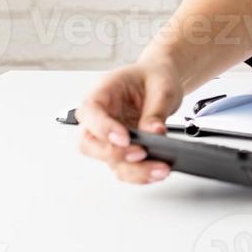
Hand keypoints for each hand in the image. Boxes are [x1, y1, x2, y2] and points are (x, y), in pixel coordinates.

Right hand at [75, 59, 183, 184]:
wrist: (159, 82)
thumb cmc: (153, 78)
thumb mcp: (161, 86)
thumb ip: (156, 110)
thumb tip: (154, 132)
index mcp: (102, 93)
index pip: (91, 112)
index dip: (104, 128)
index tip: (124, 138)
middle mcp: (99, 118)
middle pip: (89, 144)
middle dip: (114, 154)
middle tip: (141, 154)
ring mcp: (107, 138)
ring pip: (108, 161)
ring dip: (133, 170)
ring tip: (159, 169)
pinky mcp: (120, 151)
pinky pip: (124, 168)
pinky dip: (139, 174)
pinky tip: (156, 172)